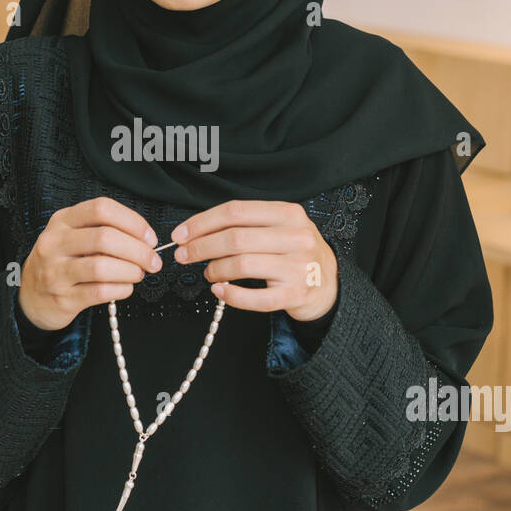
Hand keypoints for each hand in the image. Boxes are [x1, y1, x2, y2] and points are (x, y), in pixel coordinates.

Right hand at [18, 196, 160, 330]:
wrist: (31, 296)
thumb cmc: (63, 262)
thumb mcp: (73, 236)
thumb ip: (103, 231)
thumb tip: (145, 239)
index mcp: (62, 220)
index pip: (101, 209)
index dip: (132, 221)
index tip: (149, 237)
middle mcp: (55, 243)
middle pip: (104, 238)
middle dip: (138, 250)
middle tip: (153, 261)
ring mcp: (55, 271)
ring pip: (102, 267)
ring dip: (131, 271)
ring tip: (139, 274)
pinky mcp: (62, 298)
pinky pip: (100, 292)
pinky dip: (121, 289)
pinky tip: (126, 288)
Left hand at [170, 200, 337, 320]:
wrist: (329, 284)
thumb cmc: (295, 253)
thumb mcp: (280, 227)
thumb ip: (246, 224)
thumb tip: (196, 231)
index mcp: (288, 213)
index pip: (236, 211)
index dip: (202, 223)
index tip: (181, 234)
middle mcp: (296, 236)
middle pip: (236, 238)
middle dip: (201, 247)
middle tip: (184, 255)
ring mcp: (298, 267)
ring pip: (242, 265)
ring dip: (215, 270)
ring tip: (209, 273)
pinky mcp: (296, 294)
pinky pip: (256, 298)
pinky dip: (231, 295)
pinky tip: (220, 292)